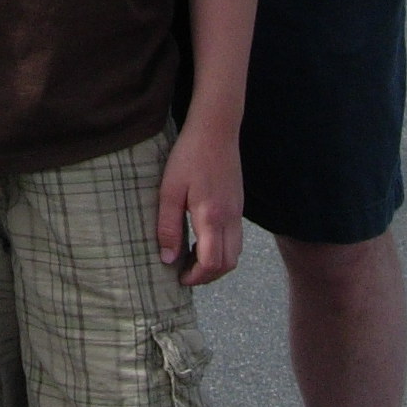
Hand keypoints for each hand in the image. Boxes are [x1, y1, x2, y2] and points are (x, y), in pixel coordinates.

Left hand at [157, 121, 242, 287]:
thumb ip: (168, 226)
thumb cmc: (189, 156)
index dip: (196, 277)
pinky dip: (221, 248)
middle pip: (228, 264)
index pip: (212, 264)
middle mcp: (231, 218)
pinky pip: (235, 238)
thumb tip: (167, 259)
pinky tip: (201, 239)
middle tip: (184, 272)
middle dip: (207, 276)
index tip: (179, 277)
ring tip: (191, 257)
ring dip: (215, 263)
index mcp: (212, 217)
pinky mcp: (239, 205)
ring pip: (235, 253)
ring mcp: (238, 212)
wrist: (216, 129)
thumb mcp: (169, 190)